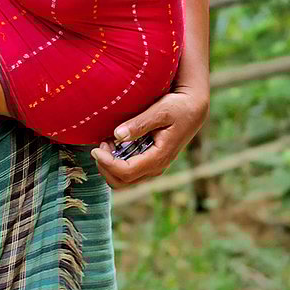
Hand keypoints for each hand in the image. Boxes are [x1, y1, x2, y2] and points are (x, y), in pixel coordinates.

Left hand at [91, 86, 208, 187]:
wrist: (193, 109)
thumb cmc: (178, 107)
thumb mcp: (160, 111)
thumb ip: (140, 123)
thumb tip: (118, 135)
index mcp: (159, 157)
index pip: (126, 172)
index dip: (107, 164)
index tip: (96, 148)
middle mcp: (156, 167)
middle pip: (122, 182)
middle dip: (105, 167)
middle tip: (100, 146)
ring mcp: (153, 167)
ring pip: (123, 180)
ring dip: (109, 166)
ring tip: (106, 142)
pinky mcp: (150, 162)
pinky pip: (128, 171)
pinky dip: (116, 162)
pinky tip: (113, 144)